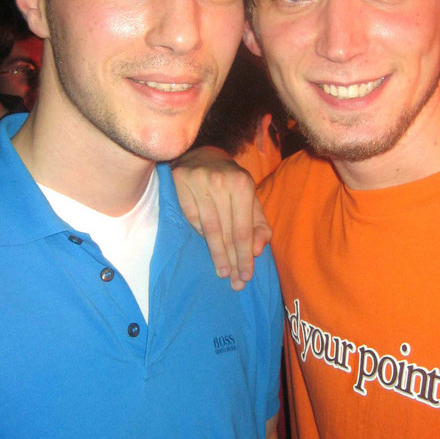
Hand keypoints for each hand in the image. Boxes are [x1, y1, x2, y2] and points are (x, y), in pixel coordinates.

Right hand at [171, 146, 271, 289]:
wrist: (204, 156)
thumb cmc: (231, 184)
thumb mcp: (250, 200)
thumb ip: (259, 225)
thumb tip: (258, 250)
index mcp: (243, 184)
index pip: (244, 229)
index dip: (245, 255)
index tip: (246, 276)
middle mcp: (221, 182)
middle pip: (227, 232)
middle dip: (233, 260)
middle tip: (236, 282)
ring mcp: (199, 181)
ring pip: (209, 228)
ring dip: (217, 254)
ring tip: (223, 273)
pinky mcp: (180, 183)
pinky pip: (192, 218)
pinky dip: (201, 234)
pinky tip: (208, 247)